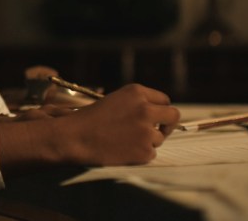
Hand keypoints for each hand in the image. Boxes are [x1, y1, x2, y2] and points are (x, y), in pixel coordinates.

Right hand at [0, 84, 179, 168]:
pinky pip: (150, 154)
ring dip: (147, 141)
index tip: (156, 116)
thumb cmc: (89, 119)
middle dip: (167, 124)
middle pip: (173, 116)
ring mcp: (147, 131)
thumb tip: (157, 114)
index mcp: (136, 92)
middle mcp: (145, 109)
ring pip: (159, 138)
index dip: (160, 109)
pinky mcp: (145, 151)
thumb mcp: (114, 101)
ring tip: (124, 142)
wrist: (74, 138)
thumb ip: (137, 104)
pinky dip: (139, 154)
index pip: (164, 100)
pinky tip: (122, 151)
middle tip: (159, 131)